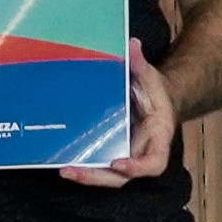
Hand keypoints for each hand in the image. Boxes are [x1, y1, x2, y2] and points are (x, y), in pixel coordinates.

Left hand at [62, 59, 183, 187]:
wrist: (154, 100)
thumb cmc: (153, 91)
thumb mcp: (150, 77)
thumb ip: (141, 65)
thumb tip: (132, 44)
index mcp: (158, 137)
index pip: (154, 162)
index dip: (138, 166)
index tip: (118, 163)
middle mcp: (142, 152)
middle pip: (124, 176)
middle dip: (100, 176)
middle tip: (75, 170)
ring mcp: (126, 155)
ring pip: (109, 176)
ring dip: (87, 175)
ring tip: (65, 170)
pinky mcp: (111, 153)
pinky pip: (99, 165)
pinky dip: (83, 166)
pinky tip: (63, 161)